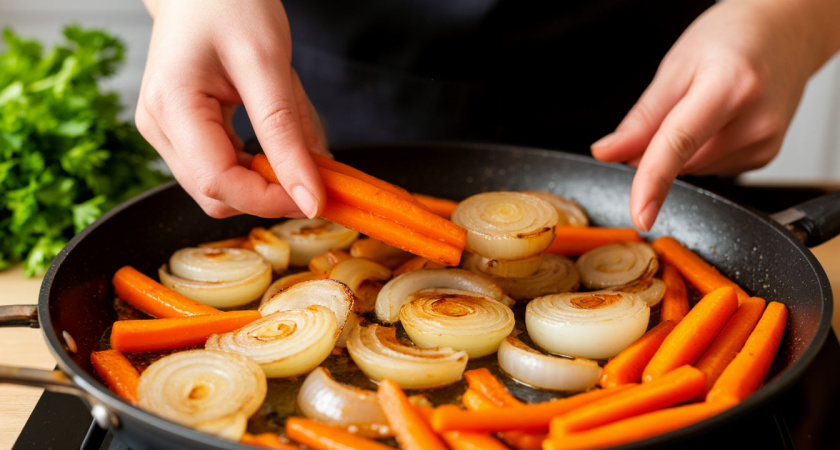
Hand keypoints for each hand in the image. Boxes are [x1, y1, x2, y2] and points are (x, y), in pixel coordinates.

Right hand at [136, 0, 327, 218]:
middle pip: (216, 195)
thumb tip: (310, 196)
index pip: (219, 183)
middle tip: (315, 175)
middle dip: (269, 194)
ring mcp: (165, 132)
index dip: (271, 200)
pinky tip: (277, 146)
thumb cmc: (230, 3)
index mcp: (171, 106)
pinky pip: (222, 169)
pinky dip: (256, 167)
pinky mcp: (180, 133)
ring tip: (295, 149)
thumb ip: (288, 134)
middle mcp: (159, 126)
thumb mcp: (269, 65)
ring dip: (265, 182)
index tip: (316, 197)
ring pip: (221, 188)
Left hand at [591, 0, 835, 230]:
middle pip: (681, 161)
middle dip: (656, 148)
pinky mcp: (765, 157)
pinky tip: (717, 121)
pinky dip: (701, 151)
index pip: (679, 144)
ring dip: (682, 149)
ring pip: (693, 169)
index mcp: (730, 86)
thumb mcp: (677, 65)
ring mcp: (765, 144)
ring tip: (704, 104)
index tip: (640, 213)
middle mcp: (755, 120)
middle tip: (672, 105)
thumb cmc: (734, 38)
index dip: (653, 182)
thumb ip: (641, 118)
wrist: (786, 32)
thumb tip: (608, 153)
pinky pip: (710, 168)